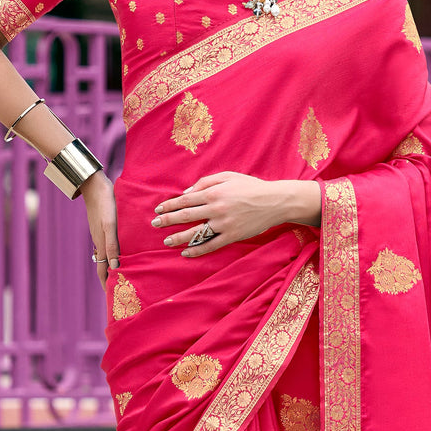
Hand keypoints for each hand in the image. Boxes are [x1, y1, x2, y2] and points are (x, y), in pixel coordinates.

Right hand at [82, 172, 118, 287]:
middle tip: (117, 291)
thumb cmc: (105, 204)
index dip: (107, 284)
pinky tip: (119, 252)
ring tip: (120, 276)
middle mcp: (100, 241)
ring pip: (106, 255)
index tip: (112, 298)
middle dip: (109, 279)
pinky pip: (108, 245)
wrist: (94, 184)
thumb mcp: (110, 224)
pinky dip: (113, 254)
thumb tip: (115, 267)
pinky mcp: (103, 225)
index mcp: (102, 244)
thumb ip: (112, 245)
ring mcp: (100, 233)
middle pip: (104, 266)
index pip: (103, 271)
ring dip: (111, 267)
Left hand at [152, 172, 319, 256]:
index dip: (170, 205)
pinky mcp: (232, 236)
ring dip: (178, 237)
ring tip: (166, 241)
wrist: (275, 201)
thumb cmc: (251, 186)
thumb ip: (205, 182)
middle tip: (155, 224)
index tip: (158, 209)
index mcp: (214, 192)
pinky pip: (211, 245)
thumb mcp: (228, 176)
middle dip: (168, 220)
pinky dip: (197, 250)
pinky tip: (186, 253)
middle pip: (186, 216)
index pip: (185, 200)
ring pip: (196, 233)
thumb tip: (186, 193)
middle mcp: (216, 208)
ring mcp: (224, 224)